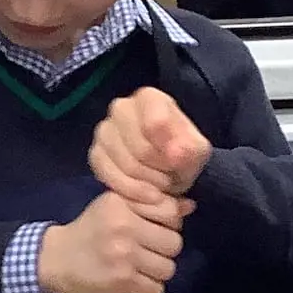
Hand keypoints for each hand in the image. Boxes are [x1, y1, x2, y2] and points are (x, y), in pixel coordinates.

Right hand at [38, 189, 188, 292]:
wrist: (55, 259)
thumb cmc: (89, 231)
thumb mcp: (115, 208)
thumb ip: (150, 206)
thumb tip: (190, 206)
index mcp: (122, 203)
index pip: (170, 212)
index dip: (169, 225)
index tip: (154, 230)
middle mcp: (124, 225)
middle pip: (174, 243)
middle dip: (164, 251)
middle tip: (147, 252)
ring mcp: (124, 254)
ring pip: (168, 268)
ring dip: (157, 272)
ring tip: (140, 268)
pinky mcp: (122, 279)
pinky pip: (156, 288)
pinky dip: (148, 288)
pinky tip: (133, 281)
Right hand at [91, 87, 210, 205]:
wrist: (164, 169)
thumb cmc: (181, 154)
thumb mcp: (196, 151)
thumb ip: (190, 150)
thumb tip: (176, 155)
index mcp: (149, 98)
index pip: (156, 124)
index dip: (169, 150)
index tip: (178, 163)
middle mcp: (121, 108)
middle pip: (141, 148)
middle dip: (160, 170)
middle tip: (171, 178)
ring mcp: (104, 130)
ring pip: (126, 165)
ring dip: (148, 183)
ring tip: (161, 186)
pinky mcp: (95, 153)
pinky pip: (109, 176)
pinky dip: (131, 191)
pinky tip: (145, 194)